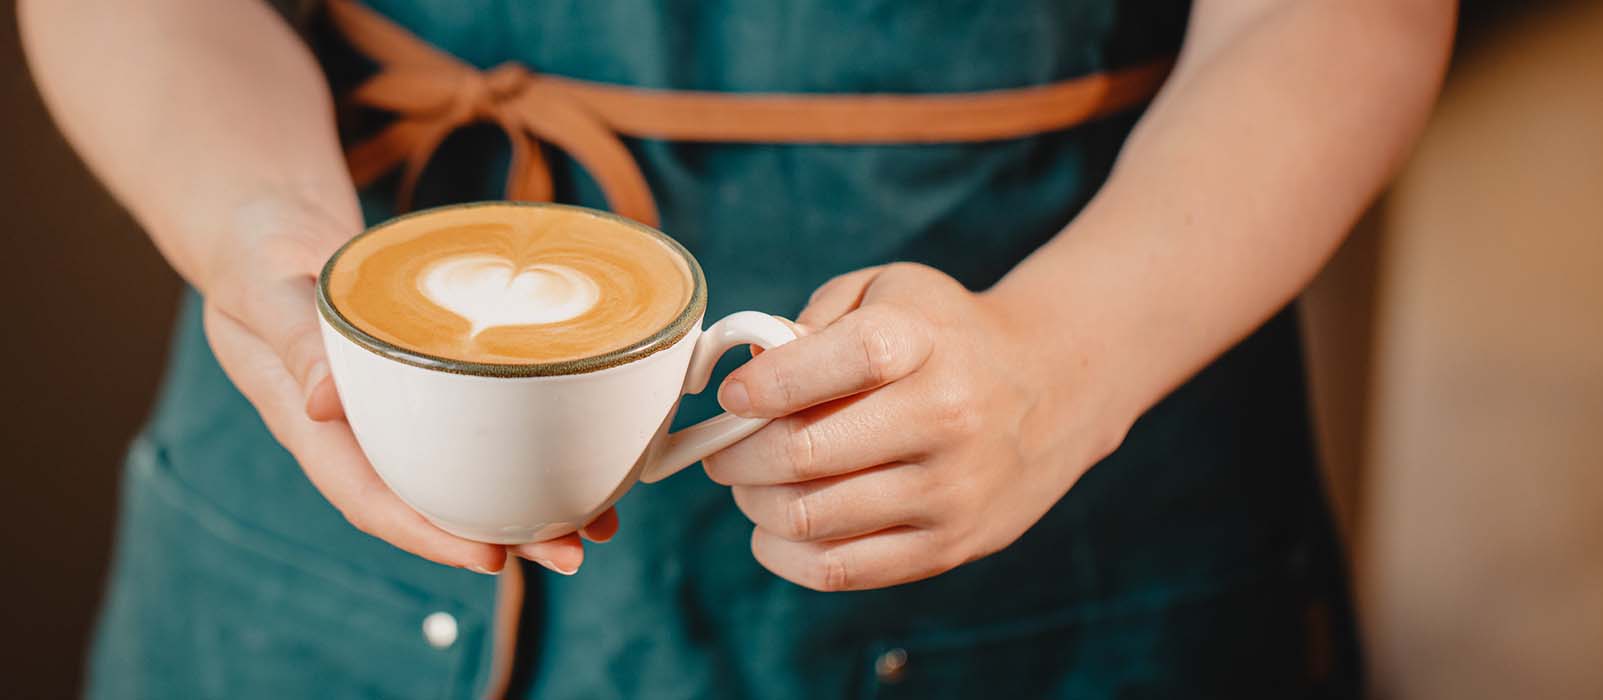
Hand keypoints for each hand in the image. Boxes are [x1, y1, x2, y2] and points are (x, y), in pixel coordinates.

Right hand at [199, 194, 612, 574]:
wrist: (270, 237)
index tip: (489, 558)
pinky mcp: (426, 390)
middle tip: (573, 550)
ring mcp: (396, 417)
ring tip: (597, 524)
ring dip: (528, 505)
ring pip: (465, 476)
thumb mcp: (268, 292)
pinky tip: (581, 461)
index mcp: (316, 429)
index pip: (372, 500)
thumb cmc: (262, 263)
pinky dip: (528, 450)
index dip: (430, 536)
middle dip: (504, 536)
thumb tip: (324, 405)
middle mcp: (361, 437)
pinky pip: (477, 430)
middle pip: (434, 503)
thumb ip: (295, 342)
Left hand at [702, 263, 1127, 590]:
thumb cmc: (944, 334)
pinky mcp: (948, 545)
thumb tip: (749, 374)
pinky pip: (840, 569)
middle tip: (721, 450)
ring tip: (750, 484)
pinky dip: (783, 553)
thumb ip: (815, 317)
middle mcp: (943, 417)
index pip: (837, 362)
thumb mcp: (890, 289)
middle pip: (805, 452)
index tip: (731, 397)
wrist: (1052, 386)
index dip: (765, 384)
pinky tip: (774, 528)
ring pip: (810, 517)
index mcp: (923, 343)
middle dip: (737, 455)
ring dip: (755, 504)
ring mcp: (948, 490)